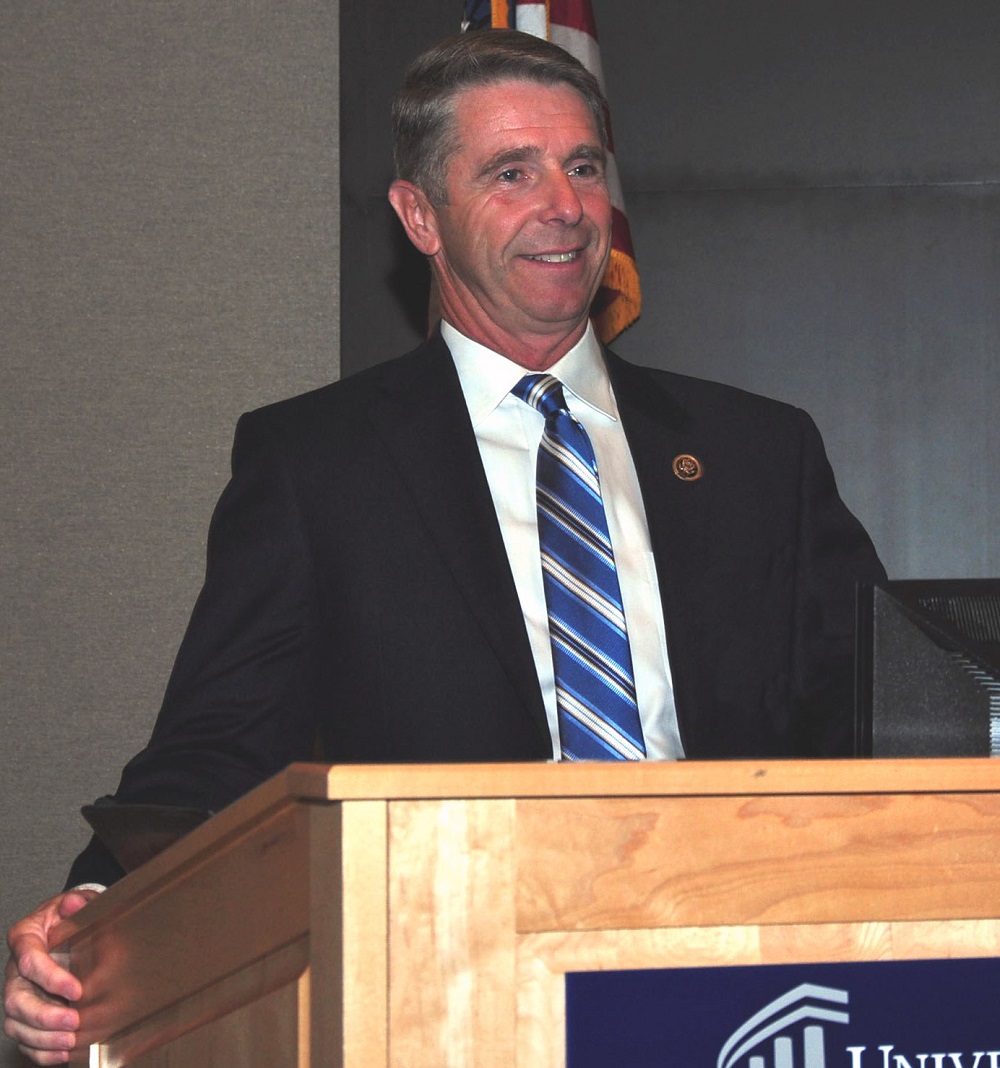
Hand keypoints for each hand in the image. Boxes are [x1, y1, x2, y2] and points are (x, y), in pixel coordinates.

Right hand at [4, 889, 98, 1064]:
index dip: (51, 978)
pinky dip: (40, 1051)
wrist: (66, 926)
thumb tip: (74, 903)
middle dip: (44, 1016)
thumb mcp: (74, 902)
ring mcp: (17, 994)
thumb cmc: (69, 915)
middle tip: (73, 1022)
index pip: (30, 961)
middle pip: (16, 1000)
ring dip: (43, 1038)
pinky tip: (61, 1054)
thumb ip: (76, 903)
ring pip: (16, 1024)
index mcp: (24, 939)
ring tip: (70, 1042)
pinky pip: (23, 1038)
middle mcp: (15, 970)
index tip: (77, 990)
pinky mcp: (23, 1014)